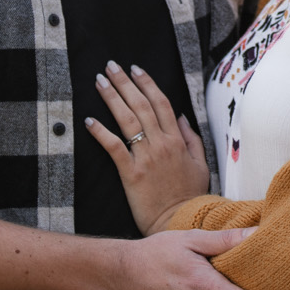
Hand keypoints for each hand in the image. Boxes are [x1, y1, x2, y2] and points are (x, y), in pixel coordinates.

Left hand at [87, 60, 209, 234]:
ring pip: (127, 120)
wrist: (180, 223)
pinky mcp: (131, 174)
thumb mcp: (200, 165)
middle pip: (141, 105)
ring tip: (99, 82)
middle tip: (111, 66)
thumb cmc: (190, 196)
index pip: (161, 103)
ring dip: (112, 98)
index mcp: (177, 140)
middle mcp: (161, 144)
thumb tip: (181, 116)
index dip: (147, 83)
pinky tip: (89, 120)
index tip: (135, 68)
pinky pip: (114, 147)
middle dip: (125, 83)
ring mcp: (146, 158)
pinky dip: (101, 132)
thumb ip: (191, 138)